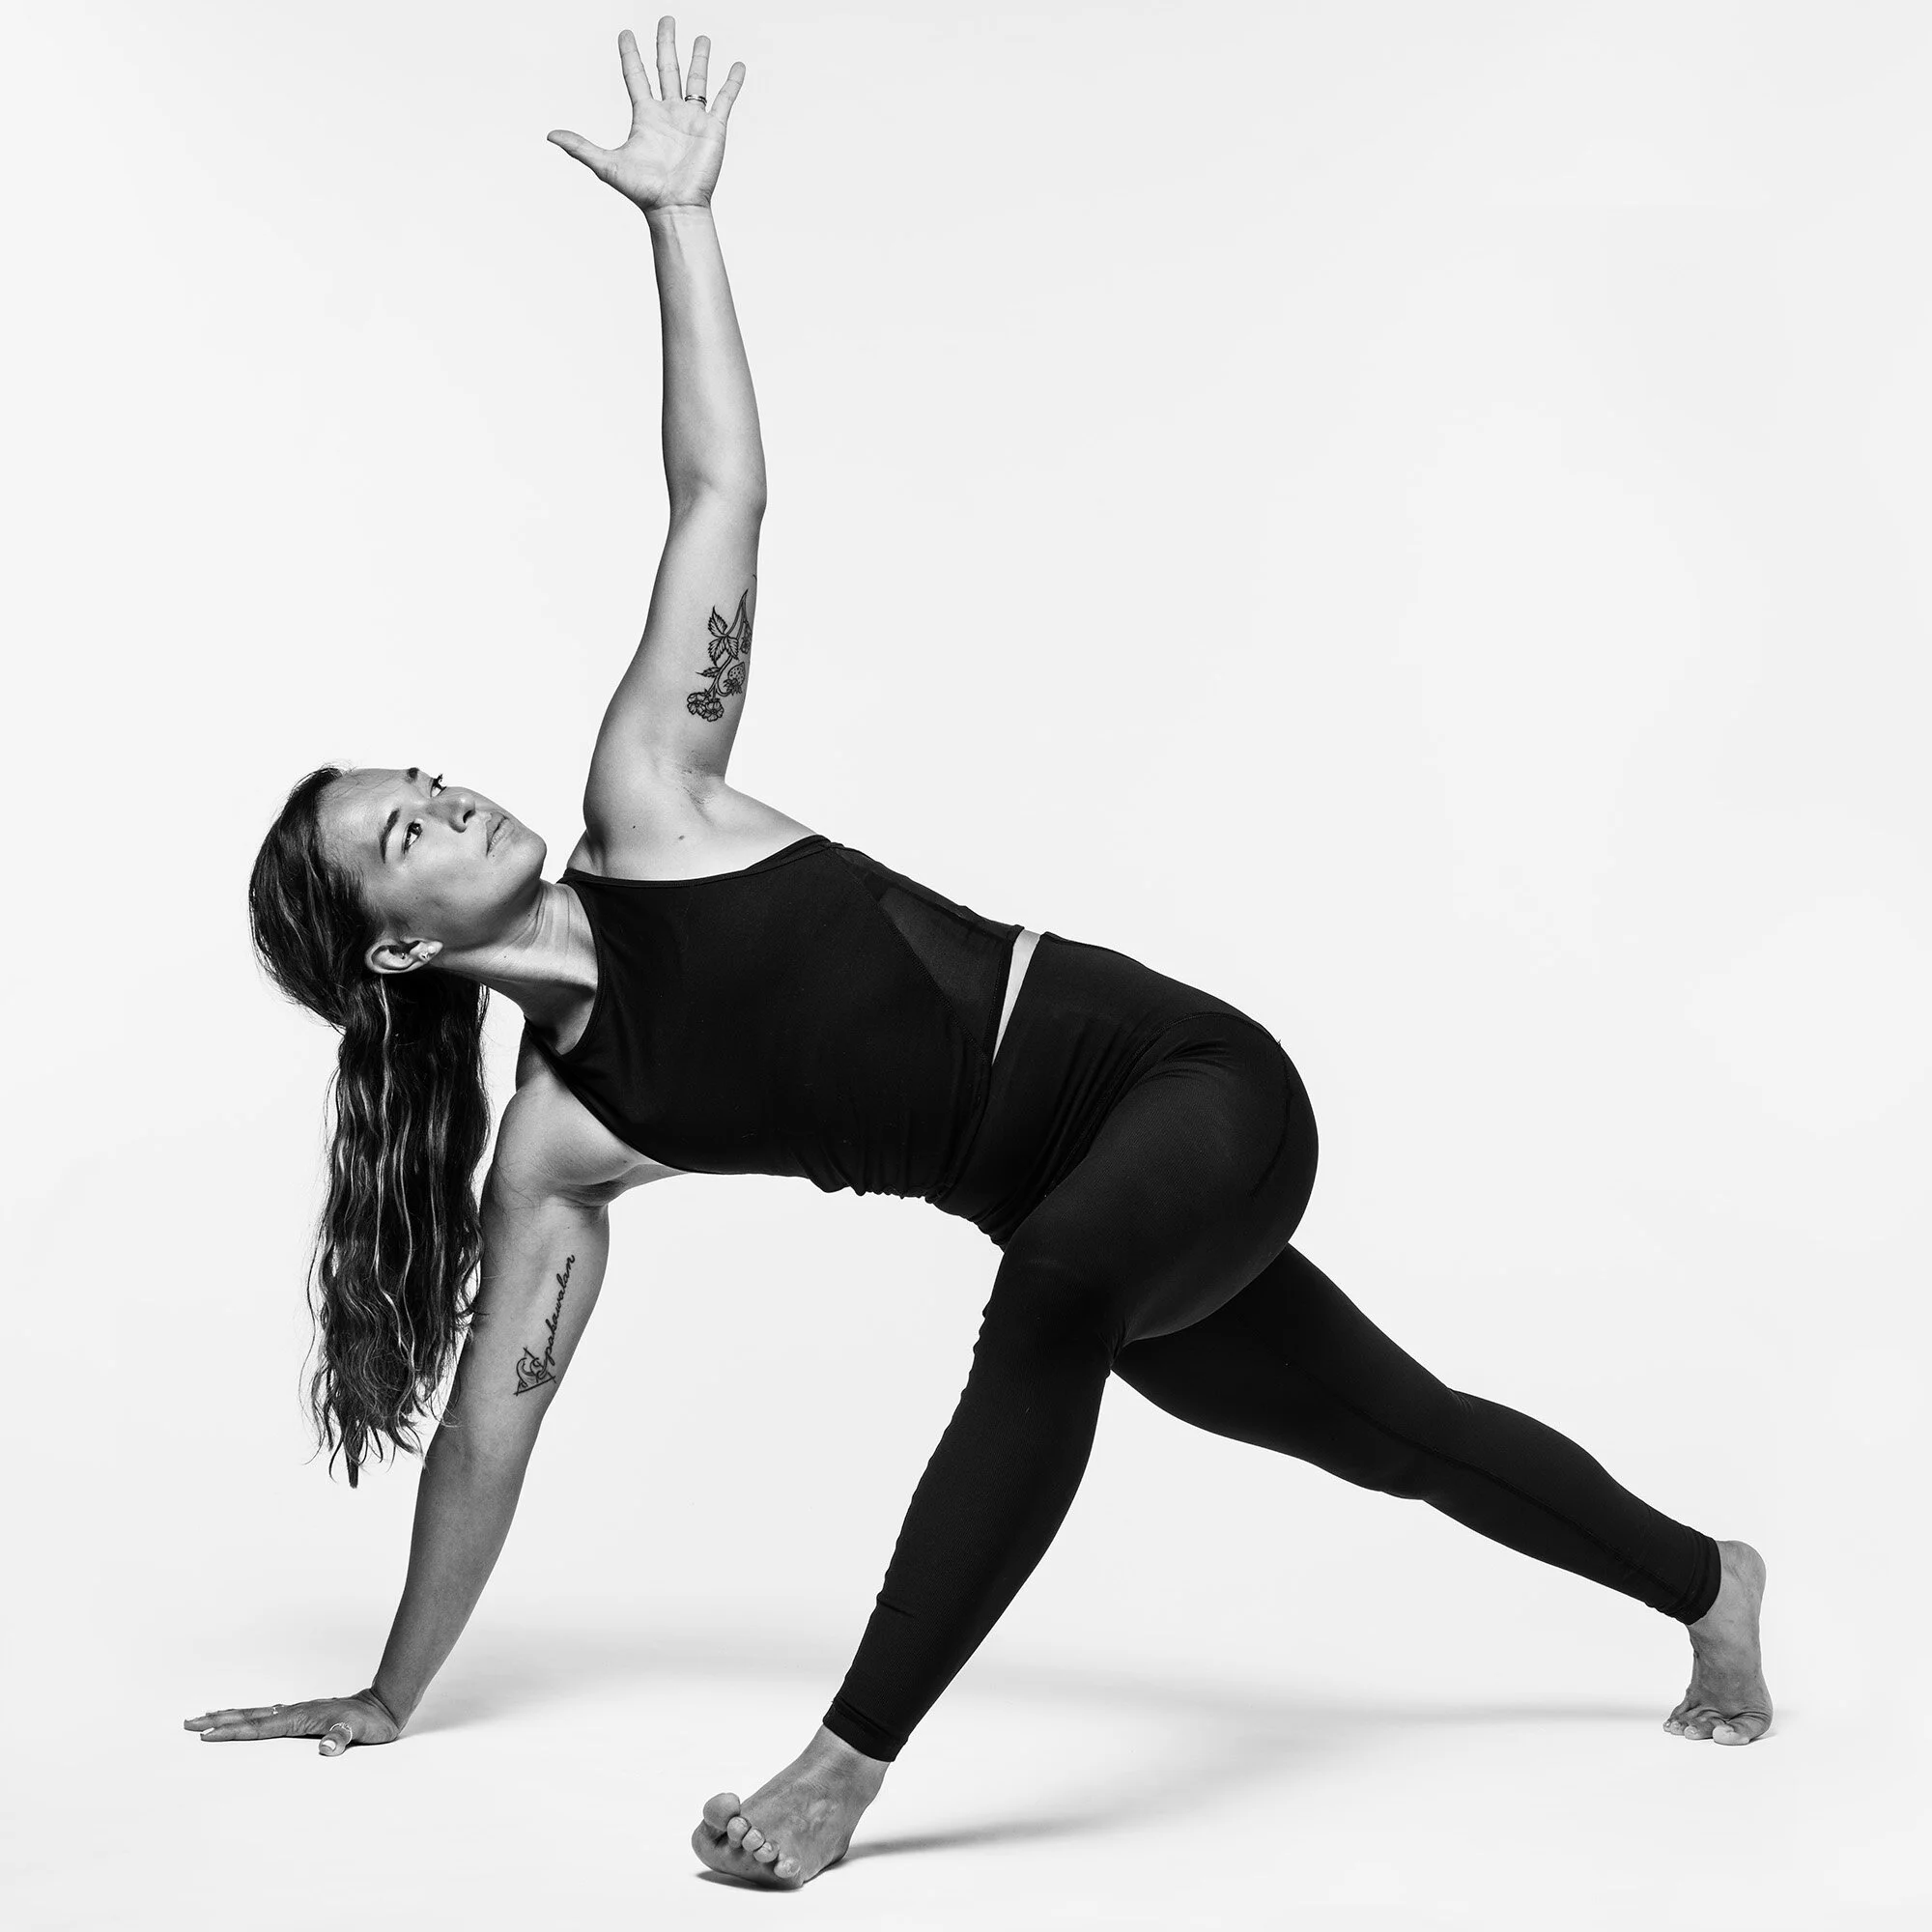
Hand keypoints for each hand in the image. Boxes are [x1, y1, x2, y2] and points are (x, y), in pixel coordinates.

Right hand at [183, 1687, 401, 1756]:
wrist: (384, 1705)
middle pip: (249, 1716)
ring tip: (205, 1716)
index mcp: (299, 1718)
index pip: (258, 1727)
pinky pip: (268, 1714)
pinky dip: (250, 1716)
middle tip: (188, 1723)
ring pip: (255, 1713)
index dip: (231, 1732)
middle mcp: (293, 1712)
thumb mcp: (359, 1733)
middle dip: (218, 1721)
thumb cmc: (370, 1723)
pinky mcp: (303, 1714)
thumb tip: (327, 1748)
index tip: (205, 1735)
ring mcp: (297, 1712)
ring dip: (229, 1716)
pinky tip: (245, 1718)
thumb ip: (341, 1739)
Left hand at [549, 19, 745, 211]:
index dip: (630, 53)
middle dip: (666, 43)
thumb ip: (580, 147)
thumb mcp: (606, 165)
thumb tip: (550, 135)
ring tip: (702, 37)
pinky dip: (733, 83)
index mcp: (646, 116)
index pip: (636, 75)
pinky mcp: (713, 128)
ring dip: (699, 57)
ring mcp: (692, 119)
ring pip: (697, 79)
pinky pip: (725, 99)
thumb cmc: (643, 192)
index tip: (625, 33)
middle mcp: (669, 113)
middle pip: (667, 68)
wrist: (674, 208)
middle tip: (666, 19)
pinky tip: (738, 66)